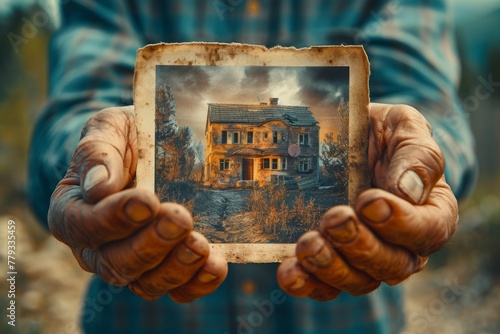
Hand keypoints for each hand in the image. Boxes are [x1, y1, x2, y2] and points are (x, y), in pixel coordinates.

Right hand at [48, 106, 227, 301]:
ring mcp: (131, 261)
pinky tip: (215, 264)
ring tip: (200, 244)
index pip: (82, 225)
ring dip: (175, 267)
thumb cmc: (126, 137)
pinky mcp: (164, 268)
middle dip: (151, 244)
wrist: (154, 148)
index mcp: (74, 210)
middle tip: (180, 219)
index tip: (147, 201)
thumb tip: (98, 188)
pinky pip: (177, 290)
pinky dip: (197, 283)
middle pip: (115, 263)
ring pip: (146, 283)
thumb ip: (97, 152)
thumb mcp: (108, 128)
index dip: (113, 219)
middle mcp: (97, 246)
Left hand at [277, 103, 457, 300]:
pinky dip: (306, 283)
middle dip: (361, 246)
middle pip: (393, 265)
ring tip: (308, 245)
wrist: (347, 137)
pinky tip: (289, 271)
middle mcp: (402, 244)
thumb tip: (409, 191)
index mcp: (430, 213)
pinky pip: (324, 285)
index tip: (370, 202)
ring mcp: (365, 257)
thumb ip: (417, 155)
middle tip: (335, 219)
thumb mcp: (405, 128)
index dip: (401, 224)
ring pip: (358, 281)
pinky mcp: (333, 261)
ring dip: (331, 268)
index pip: (428, 231)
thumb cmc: (383, 134)